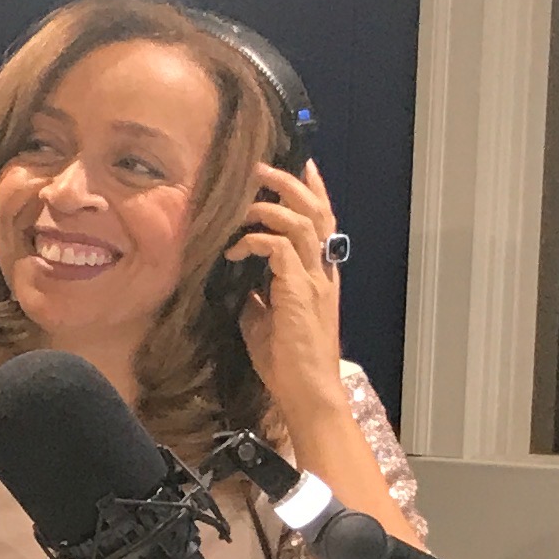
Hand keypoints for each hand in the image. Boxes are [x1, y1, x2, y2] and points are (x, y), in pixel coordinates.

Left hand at [231, 160, 350, 404]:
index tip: (302, 165)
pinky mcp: (299, 292)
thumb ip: (258, 296)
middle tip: (263, 167)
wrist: (307, 393)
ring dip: (270, 205)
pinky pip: (280, 249)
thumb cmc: (288, 363)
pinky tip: (235, 249)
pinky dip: (256, 240)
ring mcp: (315, 280)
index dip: (315, 192)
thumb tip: (238, 280)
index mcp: (319, 276)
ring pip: (302, 223)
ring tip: (244, 200)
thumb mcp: (265, 321)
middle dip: (290, 184)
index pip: (323, 223)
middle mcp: (323, 272)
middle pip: (316, 212)